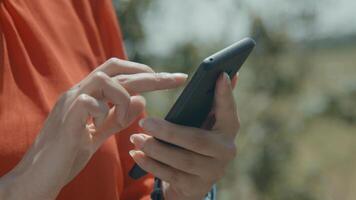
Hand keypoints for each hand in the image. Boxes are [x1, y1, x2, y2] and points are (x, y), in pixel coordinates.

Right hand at [0, 58, 186, 199]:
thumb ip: (118, 117)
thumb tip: (142, 99)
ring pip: (104, 79)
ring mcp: (71, 102)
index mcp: (88, 94)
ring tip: (126, 119)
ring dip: (124, 98)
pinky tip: (100, 126)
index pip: (119, 73)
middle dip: (150, 75)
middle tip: (175, 79)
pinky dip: (104, 112)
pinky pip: (89, 102)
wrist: (41, 174)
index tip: (168, 78)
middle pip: (117, 70)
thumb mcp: (100, 132)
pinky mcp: (66, 117)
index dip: (144, 72)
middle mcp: (79, 91)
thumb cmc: (70, 152)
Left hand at [129, 72, 239, 199]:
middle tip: (144, 121)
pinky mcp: (195, 188)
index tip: (220, 75)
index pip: (229, 111)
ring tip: (135, 138)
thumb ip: (214, 103)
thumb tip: (229, 75)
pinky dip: (150, 165)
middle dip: (168, 132)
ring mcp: (212, 172)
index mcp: (228, 131)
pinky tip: (136, 154)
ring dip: (155, 149)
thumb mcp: (205, 124)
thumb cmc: (196, 143)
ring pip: (181, 161)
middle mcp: (225, 152)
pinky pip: (170, 176)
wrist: (193, 182)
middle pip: (196, 141)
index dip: (226, 94)